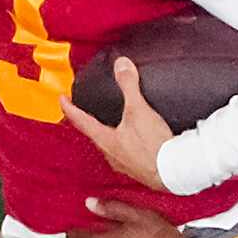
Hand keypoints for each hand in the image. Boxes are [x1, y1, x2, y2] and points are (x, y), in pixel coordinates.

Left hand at [58, 57, 172, 191]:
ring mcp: (124, 164)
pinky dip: (128, 145)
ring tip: (115, 125)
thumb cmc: (153, 146)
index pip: (80, 120)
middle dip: (90, 122)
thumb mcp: (139, 110)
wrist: (174, 171)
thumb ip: (129, 86)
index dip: (69, 108)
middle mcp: (111, 154)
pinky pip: (127, 154)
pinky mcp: (139, 170)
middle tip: (87, 112)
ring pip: (111, 147)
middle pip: (95, 135)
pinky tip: (138, 141)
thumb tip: (121, 65)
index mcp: (105, 139)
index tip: (62, 99)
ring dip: (111, 135)